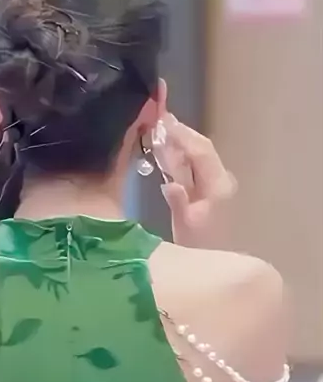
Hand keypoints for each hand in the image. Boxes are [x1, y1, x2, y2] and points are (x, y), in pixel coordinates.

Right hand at [152, 114, 237, 247]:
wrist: (216, 262)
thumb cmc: (199, 247)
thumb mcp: (185, 226)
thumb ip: (178, 202)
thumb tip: (169, 184)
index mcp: (218, 186)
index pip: (201, 151)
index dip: (182, 134)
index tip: (162, 120)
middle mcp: (221, 180)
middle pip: (201, 149)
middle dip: (181, 134)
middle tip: (159, 119)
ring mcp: (218, 184)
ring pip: (199, 156)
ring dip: (180, 144)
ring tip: (160, 131)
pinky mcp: (211, 190)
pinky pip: (196, 166)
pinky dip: (181, 157)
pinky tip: (167, 154)